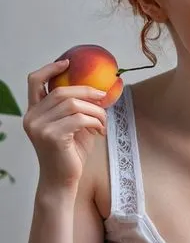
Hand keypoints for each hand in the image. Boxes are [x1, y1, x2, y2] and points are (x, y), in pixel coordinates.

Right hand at [23, 59, 107, 191]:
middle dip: (88, 92)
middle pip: (62, 91)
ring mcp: (39, 127)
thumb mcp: (74, 125)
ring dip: (96, 111)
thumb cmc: (70, 152)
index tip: (68, 62)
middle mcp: (32, 117)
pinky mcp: (52, 136)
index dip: (50, 69)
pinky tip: (100, 131)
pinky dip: (96, 122)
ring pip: (74, 105)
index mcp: (34, 112)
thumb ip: (77, 108)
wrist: (63, 180)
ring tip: (103, 123)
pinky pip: (80, 119)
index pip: (34, 82)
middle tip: (104, 98)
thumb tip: (98, 90)